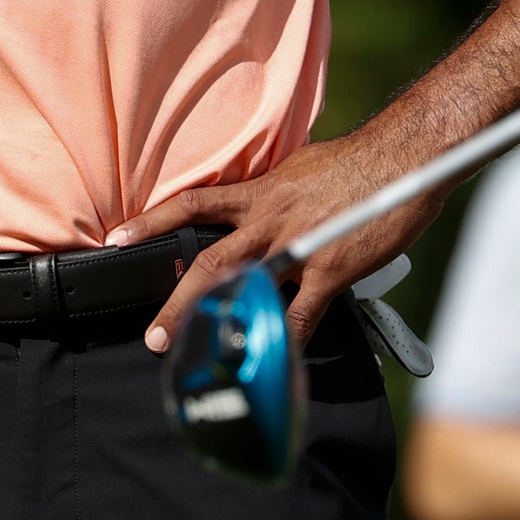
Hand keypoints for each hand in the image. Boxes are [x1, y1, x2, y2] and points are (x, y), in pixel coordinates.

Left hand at [117, 129, 448, 352]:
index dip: (150, 221)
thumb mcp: (300, 167)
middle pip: (207, 263)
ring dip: (218, 329)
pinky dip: (285, 342)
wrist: (404, 156)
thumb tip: (258, 202)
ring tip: (199, 359)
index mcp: (260, 191)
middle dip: (175, 302)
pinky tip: (274, 363)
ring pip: (246, 293)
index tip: (115, 241)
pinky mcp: (330, 271)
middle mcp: (269, 220)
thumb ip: (273, 191)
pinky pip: (301, 316)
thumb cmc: (357, 161)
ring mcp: (298, 248)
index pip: (193, 203)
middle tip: (154, 336)